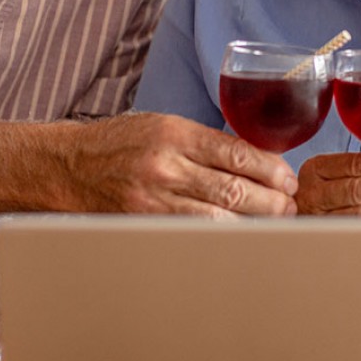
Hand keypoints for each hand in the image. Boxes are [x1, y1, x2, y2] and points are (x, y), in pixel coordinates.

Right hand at [65, 112, 297, 216]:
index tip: (287, 178)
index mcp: (174, 134)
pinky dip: (223, 234)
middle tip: (289, 204)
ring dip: (254, 221)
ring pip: (219, 217)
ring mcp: (155, 200)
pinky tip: (241, 233)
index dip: (269, 169)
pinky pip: (194, 233)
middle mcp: (166, 166)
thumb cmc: (121, 142)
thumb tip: (253, 159)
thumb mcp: (164, 125)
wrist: (71, 165)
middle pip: (233, 189)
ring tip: (274, 221)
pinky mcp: (147, 223)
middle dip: (271, 200)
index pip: (235, 152)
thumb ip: (205, 142)